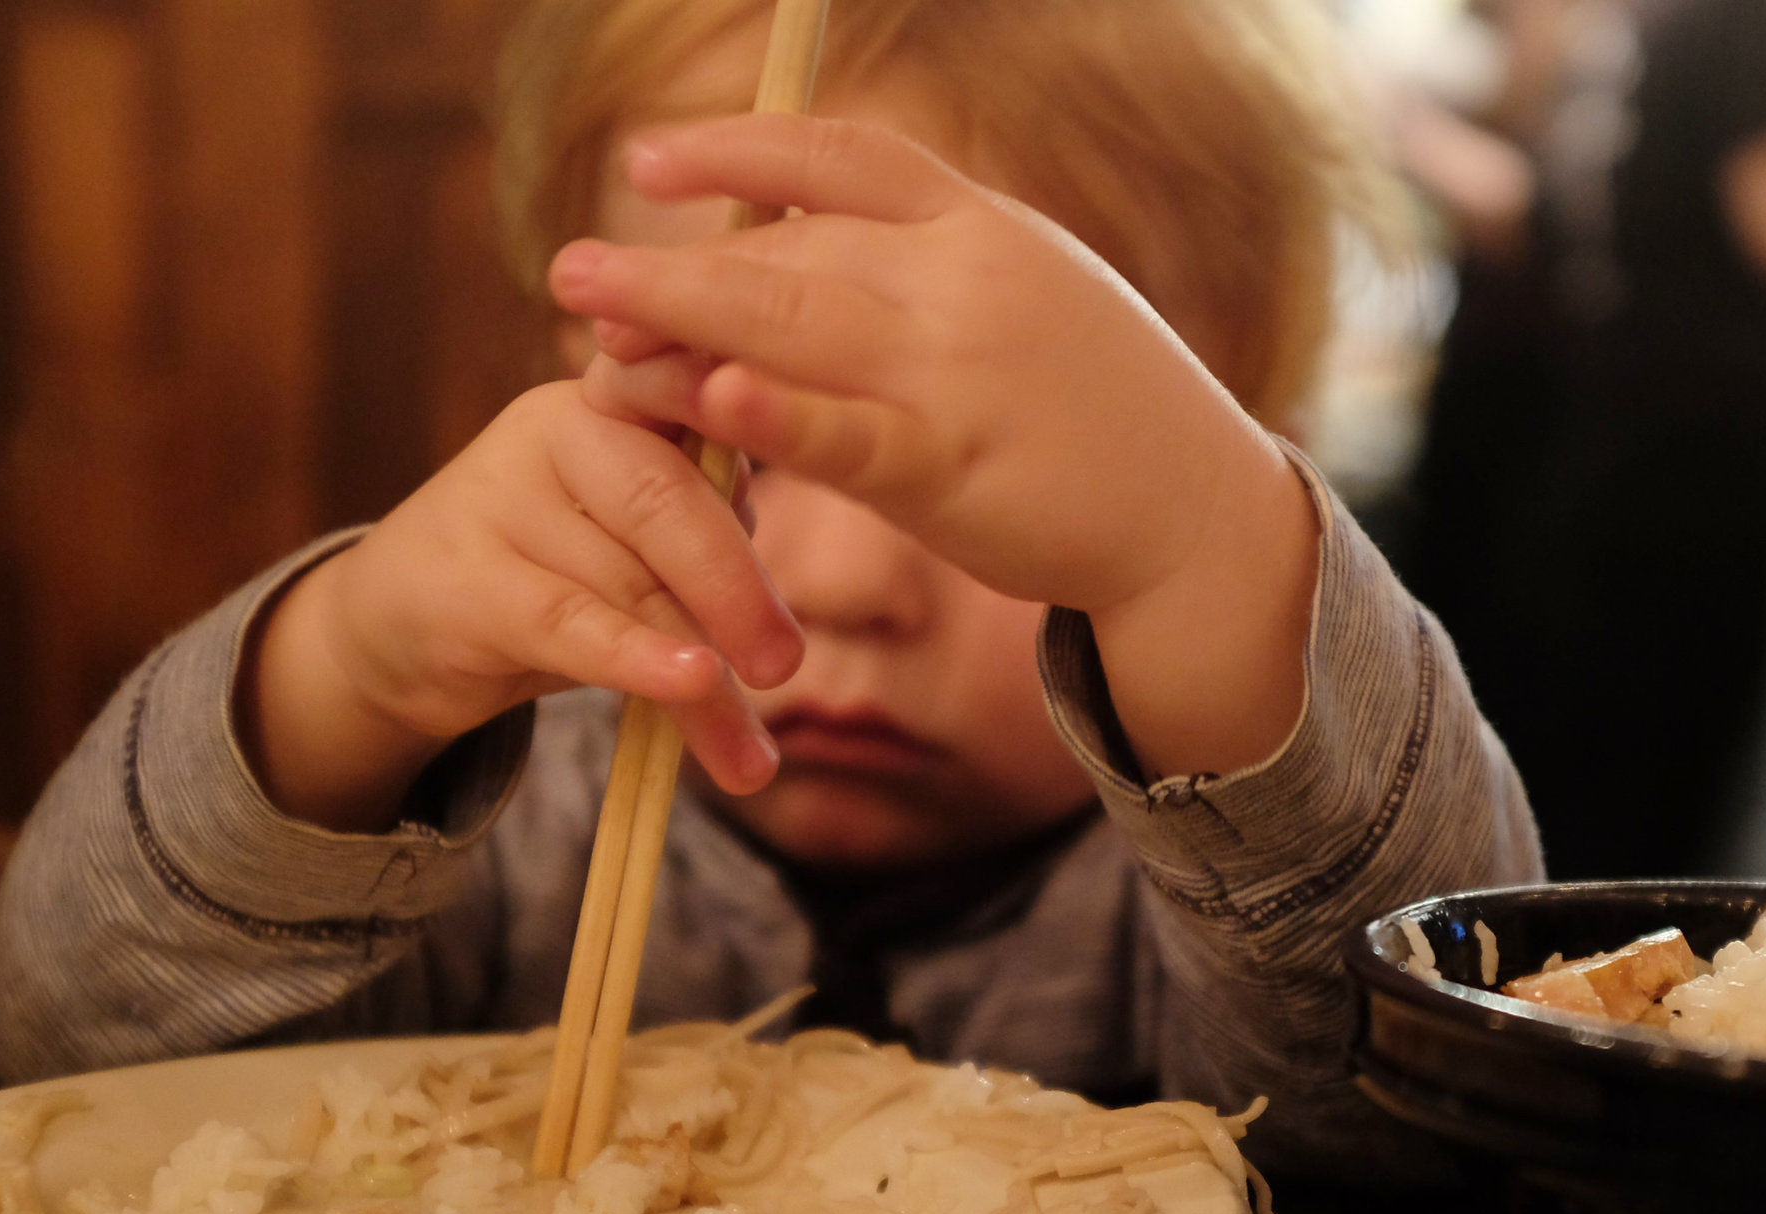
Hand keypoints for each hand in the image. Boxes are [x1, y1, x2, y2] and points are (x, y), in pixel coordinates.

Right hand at [241, 379, 803, 831]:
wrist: (398, 624)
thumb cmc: (551, 573)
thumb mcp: (638, 545)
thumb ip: (711, 541)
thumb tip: (790, 613)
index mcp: (621, 398)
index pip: (699, 386)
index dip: (750, 398)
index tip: (812, 413)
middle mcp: (560, 426)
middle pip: (670, 499)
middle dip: (737, 588)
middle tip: (787, 667)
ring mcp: (503, 495)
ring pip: (632, 585)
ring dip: (701, 682)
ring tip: (749, 760)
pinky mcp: (468, 578)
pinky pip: (572, 621)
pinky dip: (638, 660)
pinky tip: (693, 688)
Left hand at [550, 114, 1317, 778]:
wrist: (1195, 510)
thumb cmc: (1101, 408)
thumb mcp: (1027, 295)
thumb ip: (926, 267)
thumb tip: (810, 251)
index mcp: (980, 223)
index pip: (838, 158)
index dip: (735, 151)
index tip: (646, 161)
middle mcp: (962, 276)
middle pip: (789, 247)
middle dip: (671, 263)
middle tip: (570, 274)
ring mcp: (957, 369)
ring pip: (793, 326)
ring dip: (680, 322)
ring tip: (593, 332)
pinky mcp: (954, 466)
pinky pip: (845, 433)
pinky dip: (774, 415)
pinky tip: (709, 397)